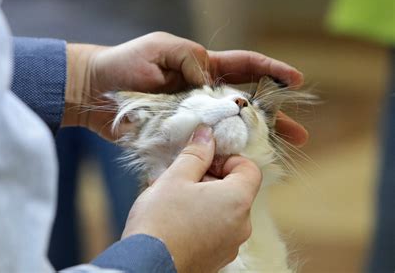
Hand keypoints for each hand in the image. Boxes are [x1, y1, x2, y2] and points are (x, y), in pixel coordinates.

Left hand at [61, 32, 306, 144]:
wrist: (94, 93)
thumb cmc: (124, 65)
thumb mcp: (160, 49)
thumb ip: (188, 58)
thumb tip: (209, 80)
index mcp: (201, 69)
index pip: (243, 66)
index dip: (270, 71)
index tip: (294, 80)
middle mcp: (202, 96)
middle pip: (245, 106)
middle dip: (272, 117)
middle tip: (298, 132)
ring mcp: (191, 119)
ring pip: (229, 131)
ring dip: (253, 143)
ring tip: (277, 155)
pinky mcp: (177, 139)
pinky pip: (204, 149)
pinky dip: (221, 159)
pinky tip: (238, 168)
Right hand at [122, 125, 261, 271]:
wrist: (147, 266)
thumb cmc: (160, 221)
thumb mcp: (175, 177)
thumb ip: (196, 154)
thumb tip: (207, 135)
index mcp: (237, 200)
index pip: (249, 168)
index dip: (227, 158)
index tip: (203, 160)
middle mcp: (241, 225)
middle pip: (235, 190)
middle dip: (209, 178)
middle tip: (181, 177)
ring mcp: (230, 245)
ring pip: (223, 210)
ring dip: (202, 198)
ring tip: (172, 198)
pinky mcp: (216, 259)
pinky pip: (215, 230)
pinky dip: (200, 219)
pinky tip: (174, 219)